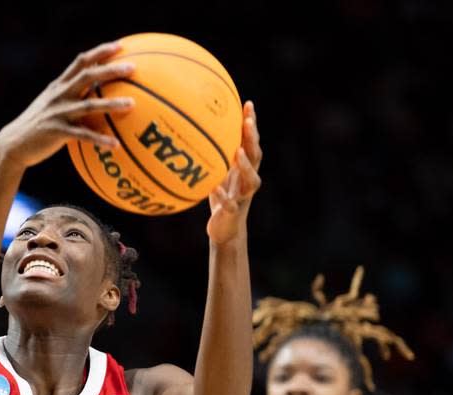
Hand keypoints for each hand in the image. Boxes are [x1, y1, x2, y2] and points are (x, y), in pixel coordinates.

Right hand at [0, 41, 135, 168]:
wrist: (13, 144)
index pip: (81, 62)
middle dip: (110, 70)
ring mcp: (58, 113)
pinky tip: (115, 145)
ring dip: (111, 104)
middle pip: (87, 76)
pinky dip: (100, 140)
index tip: (121, 46)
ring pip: (89, 105)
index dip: (100, 52)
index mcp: (59, 86)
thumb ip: (70, 96)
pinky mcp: (57, 132)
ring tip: (132, 104)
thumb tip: (96, 94)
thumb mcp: (51, 105)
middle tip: (132, 68)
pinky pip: (83, 136)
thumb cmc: (38, 126)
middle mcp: (59, 95)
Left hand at [206, 101, 262, 245]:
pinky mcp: (233, 212)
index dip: (252, 123)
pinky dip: (222, 195)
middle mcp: (247, 180)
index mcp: (245, 169)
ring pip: (252, 180)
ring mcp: (243, 196)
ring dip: (246, 165)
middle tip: (248, 121)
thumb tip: (196, 133)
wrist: (225, 231)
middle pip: (256, 156)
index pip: (251, 142)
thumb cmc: (221, 199)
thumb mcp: (218, 175)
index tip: (248, 103)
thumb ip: (215, 158)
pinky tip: (214, 187)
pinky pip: (230, 203)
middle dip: (253, 138)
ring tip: (238, 152)